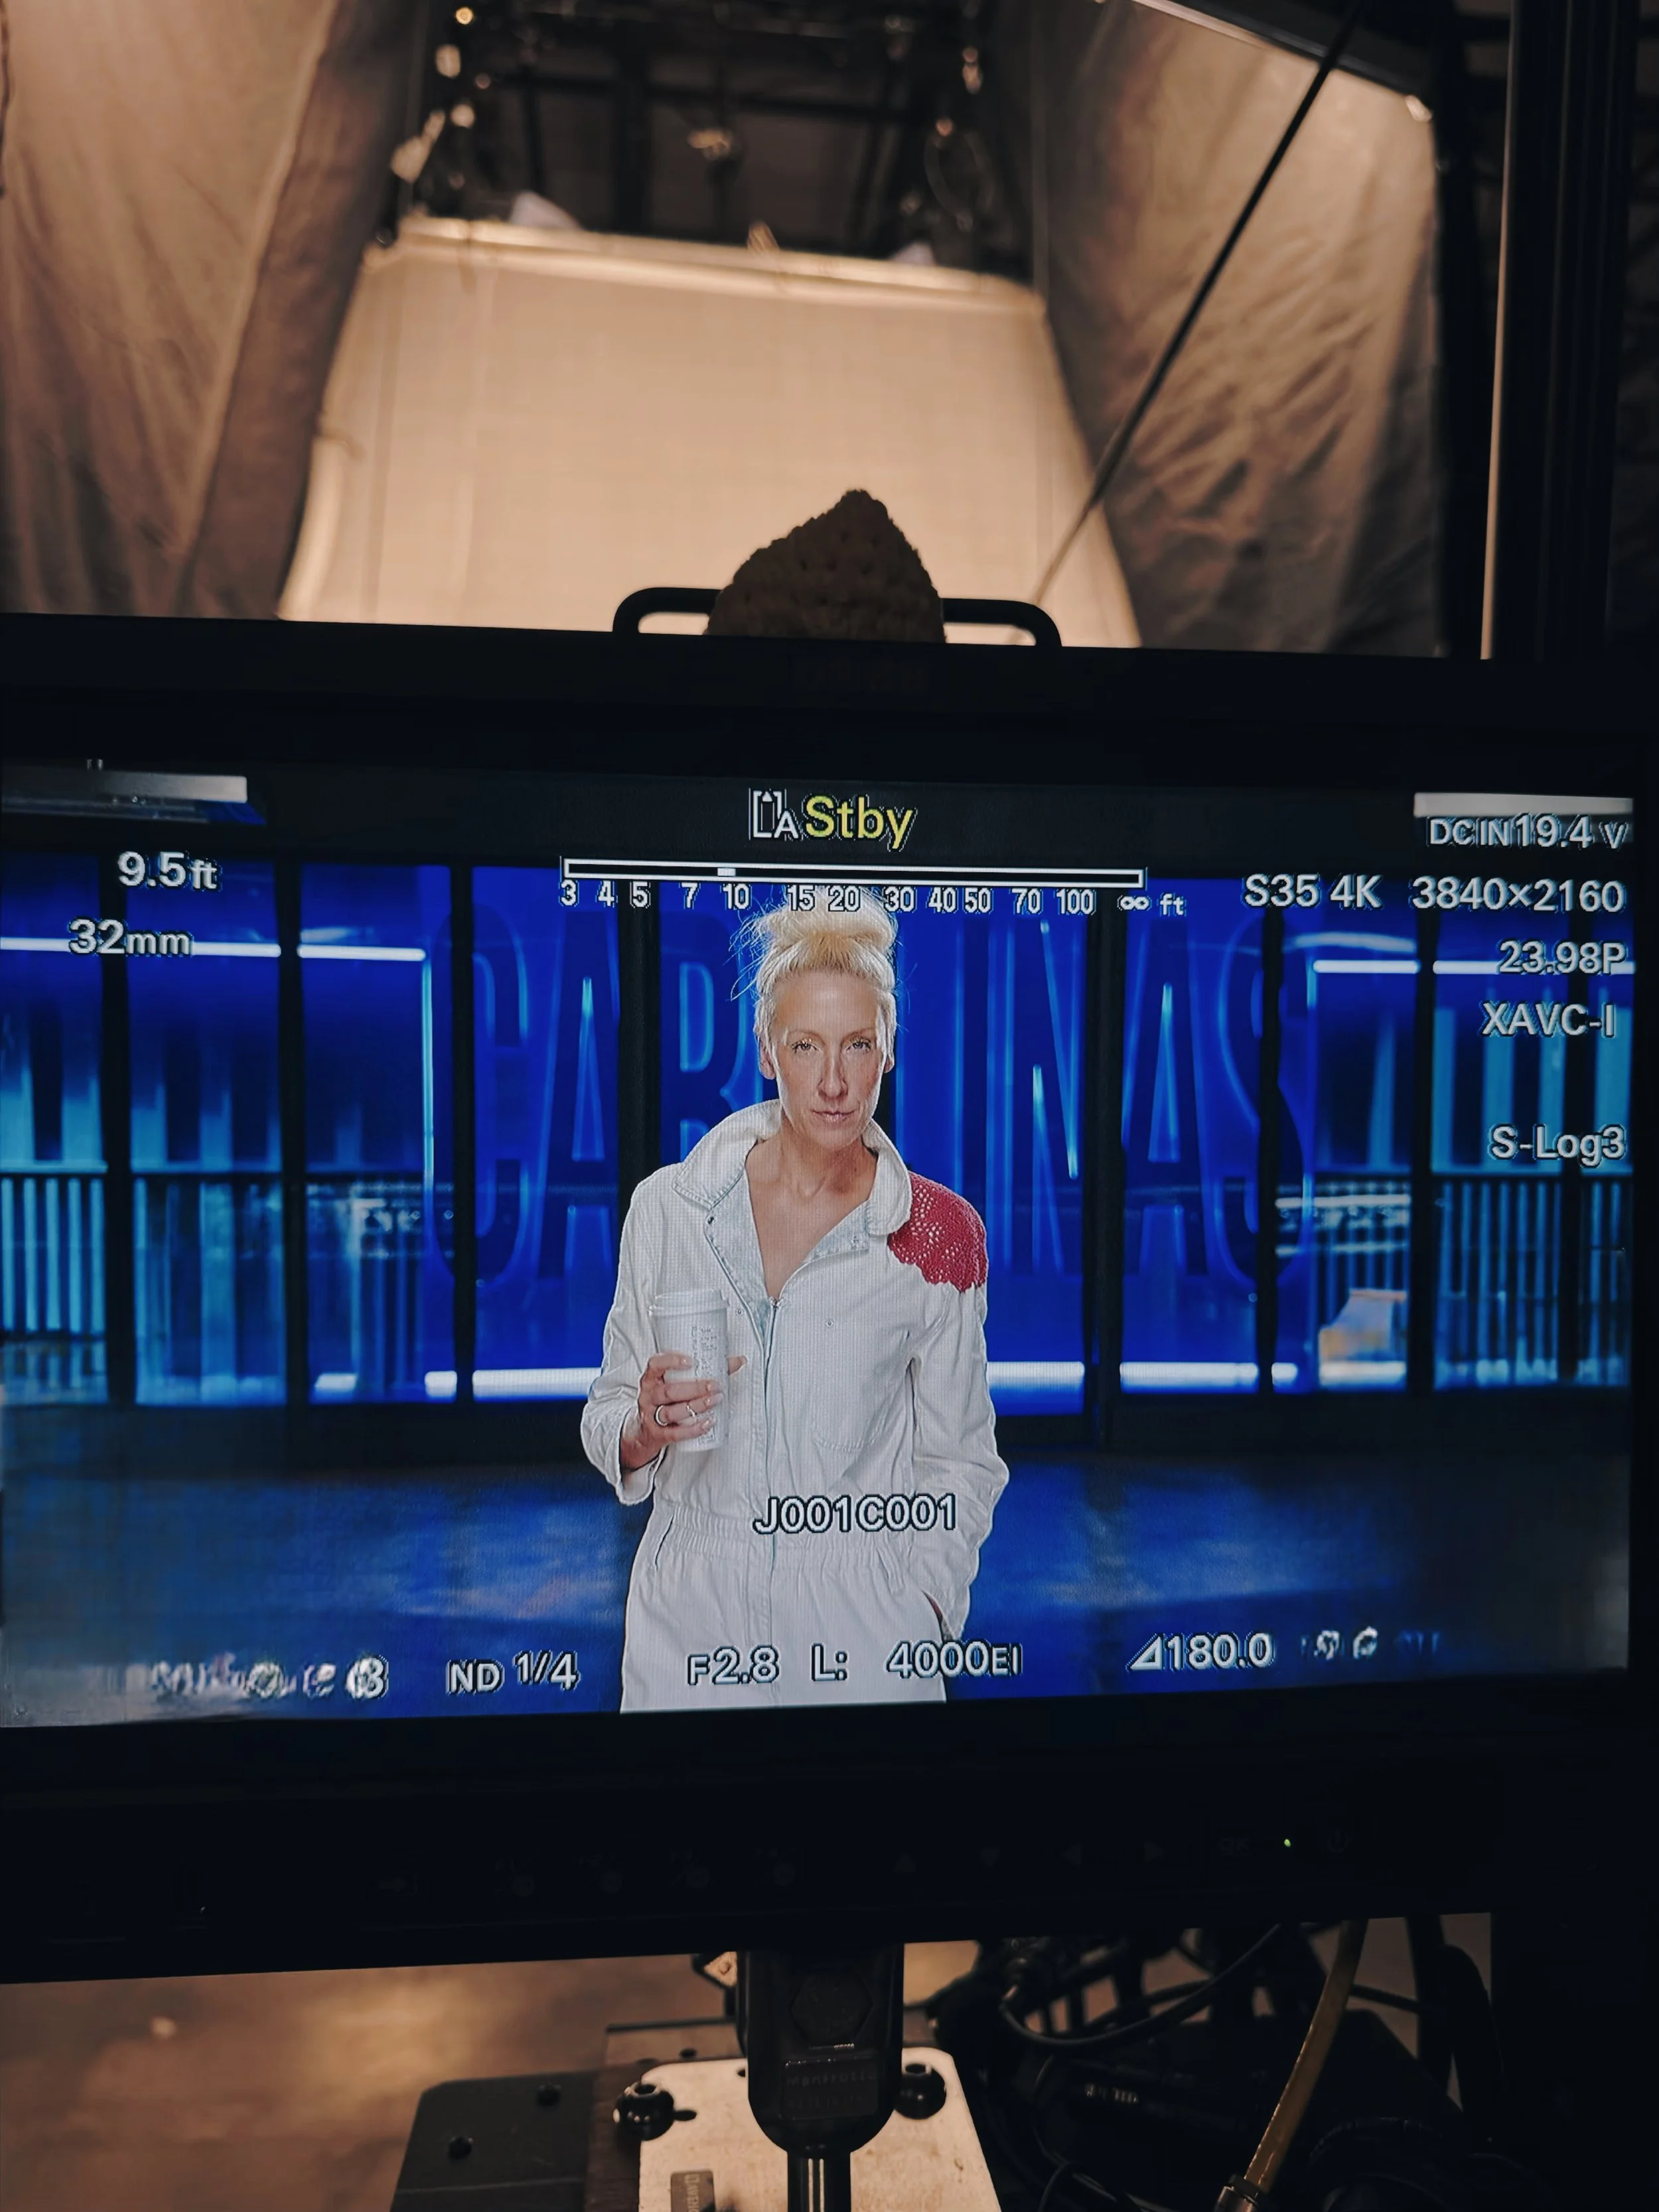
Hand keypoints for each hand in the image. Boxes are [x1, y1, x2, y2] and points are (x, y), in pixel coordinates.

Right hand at [619, 1351, 745, 1472]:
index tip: (691, 1361)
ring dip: (696, 1406)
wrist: (644, 1430)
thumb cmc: (665, 1400)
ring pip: (672, 1412)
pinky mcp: (658, 1433)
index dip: (671, 1361)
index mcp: (652, 1378)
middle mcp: (649, 1396)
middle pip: (669, 1391)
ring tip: (714, 1401)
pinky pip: (675, 1433)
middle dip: (694, 1388)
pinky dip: (693, 1429)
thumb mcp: (676, 1383)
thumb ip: (705, 1371)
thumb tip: (737, 1360)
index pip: (656, 1365)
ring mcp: (652, 1415)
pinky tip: (707, 1423)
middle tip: (714, 1385)